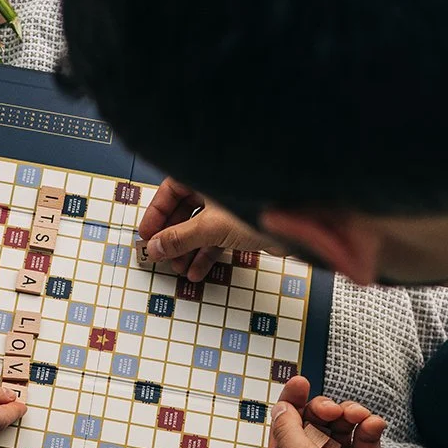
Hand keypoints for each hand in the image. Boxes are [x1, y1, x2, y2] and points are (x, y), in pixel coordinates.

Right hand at [138, 177, 273, 280]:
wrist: (300, 226)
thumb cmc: (260, 210)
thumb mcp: (209, 227)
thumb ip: (179, 238)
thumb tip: (154, 248)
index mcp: (208, 176)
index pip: (172, 189)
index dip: (157, 212)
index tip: (147, 234)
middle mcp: (219, 188)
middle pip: (185, 210)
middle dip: (172, 236)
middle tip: (161, 254)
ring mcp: (232, 207)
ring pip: (201, 227)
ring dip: (188, 249)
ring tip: (179, 268)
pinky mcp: (244, 225)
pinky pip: (217, 238)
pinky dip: (207, 254)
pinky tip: (197, 271)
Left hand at [266, 376, 414, 447]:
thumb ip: (288, 429)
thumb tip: (280, 407)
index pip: (284, 426)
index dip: (291, 402)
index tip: (301, 382)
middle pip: (312, 421)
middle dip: (323, 408)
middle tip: (332, 409)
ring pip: (339, 423)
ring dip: (348, 414)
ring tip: (357, 417)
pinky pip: (363, 433)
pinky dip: (368, 425)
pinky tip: (373, 425)